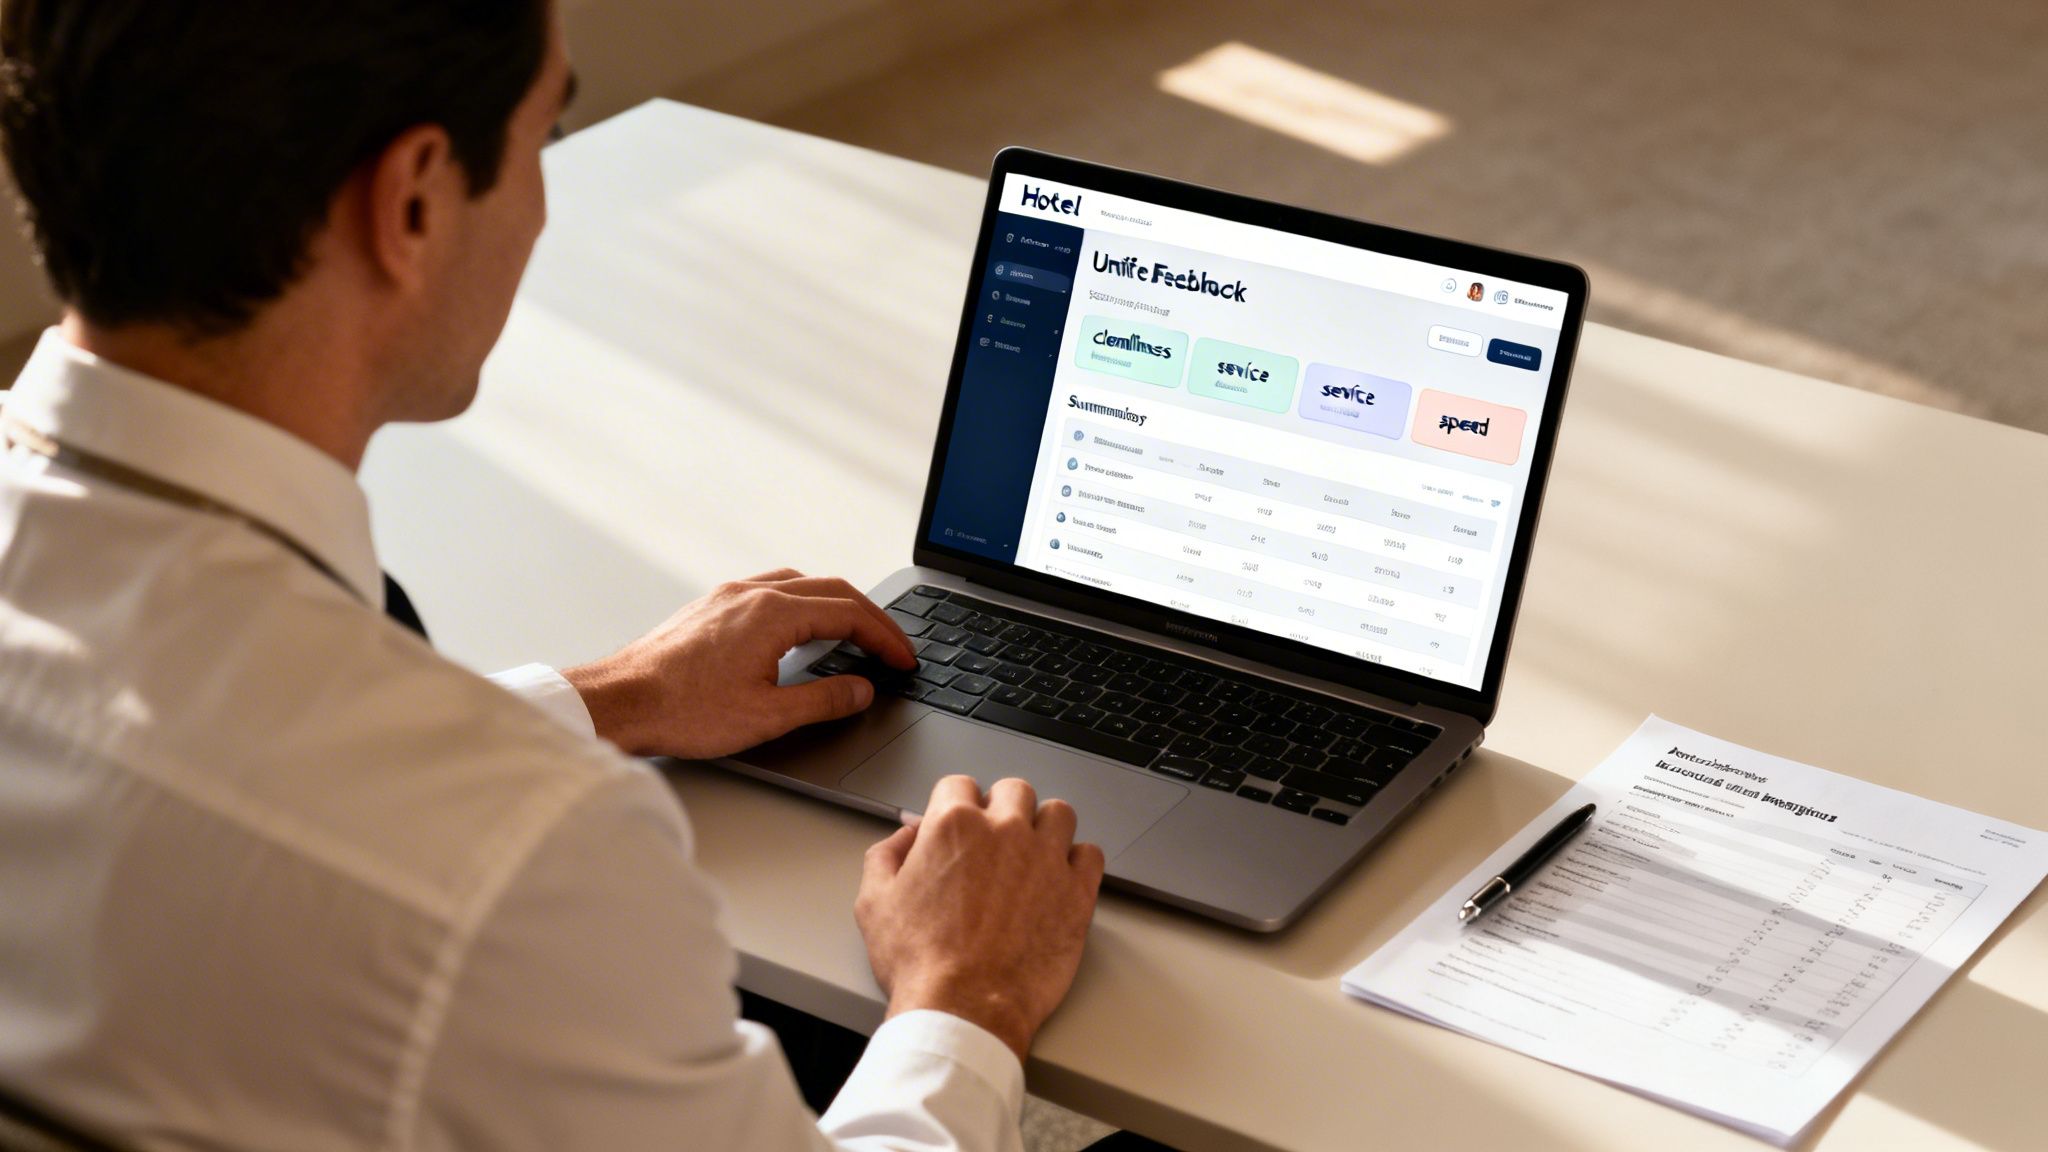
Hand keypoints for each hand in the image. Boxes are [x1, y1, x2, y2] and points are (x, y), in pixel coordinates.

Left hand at [562, 568, 915, 757]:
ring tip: (854, 634)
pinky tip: (798, 629)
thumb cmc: (680, 710)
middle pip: (831, 590)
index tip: (903, 659)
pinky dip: (801, 603)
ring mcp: (727, 595)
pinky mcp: (709, 607)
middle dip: (869, 617)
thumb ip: (823, 700)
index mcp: (772, 614)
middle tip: (892, 646)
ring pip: (800, 584)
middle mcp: (751, 593)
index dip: (885, 637)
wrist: (618, 703)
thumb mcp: (766, 716)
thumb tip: (860, 689)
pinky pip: (770, 589)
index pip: (849, 613)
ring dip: (835, 604)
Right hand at [855, 776, 1105, 1063]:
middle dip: (1002, 808)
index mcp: (954, 825)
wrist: (965, 1010)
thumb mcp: (873, 904)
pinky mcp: (1077, 892)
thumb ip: (886, 855)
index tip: (958, 824)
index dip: (955, 805)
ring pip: (1059, 813)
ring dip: (1045, 827)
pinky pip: (1091, 854)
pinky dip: (1078, 861)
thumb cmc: (921, 964)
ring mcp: (1046, 859)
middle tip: (995, 839)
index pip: (959, 785)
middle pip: (1014, 791)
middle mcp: (1005, 832)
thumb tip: (905, 837)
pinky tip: (1062, 878)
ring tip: (1033, 853)